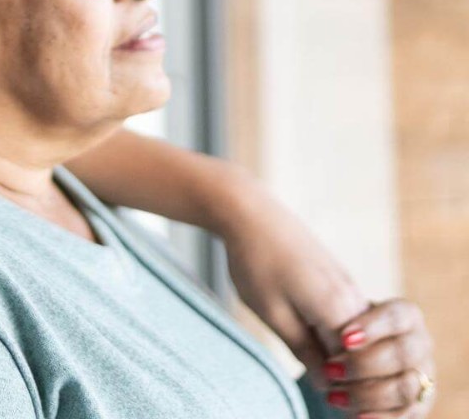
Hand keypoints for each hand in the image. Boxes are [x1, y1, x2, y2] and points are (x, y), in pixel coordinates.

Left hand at [216, 182, 368, 379]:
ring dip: (339, 353)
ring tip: (308, 356)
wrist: (248, 211)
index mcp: (338, 309)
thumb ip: (304, 351)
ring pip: (357, 335)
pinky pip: (347, 317)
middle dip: (346, 375)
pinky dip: (334, 333)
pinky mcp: (337, 277)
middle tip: (318, 385)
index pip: (355, 367)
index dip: (341, 388)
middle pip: (363, 353)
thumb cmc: (254, 262)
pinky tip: (310, 332)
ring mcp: (347, 285)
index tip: (326, 400)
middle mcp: (352, 297)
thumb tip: (327, 384)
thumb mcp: (273, 314)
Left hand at [320, 300, 435, 417]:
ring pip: (406, 388)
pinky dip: (381, 417)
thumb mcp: (331, 312)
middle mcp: (421, 345)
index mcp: (406, 315)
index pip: (397, 317)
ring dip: (368, 394)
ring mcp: (425, 377)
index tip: (344, 339)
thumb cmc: (338, 320)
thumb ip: (331, 324)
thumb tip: (330, 357)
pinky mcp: (420, 404)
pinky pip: (407, 414)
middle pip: (404, 354)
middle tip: (330, 369)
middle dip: (364, 364)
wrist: (351, 347)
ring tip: (334, 395)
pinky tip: (356, 415)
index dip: (372, 328)